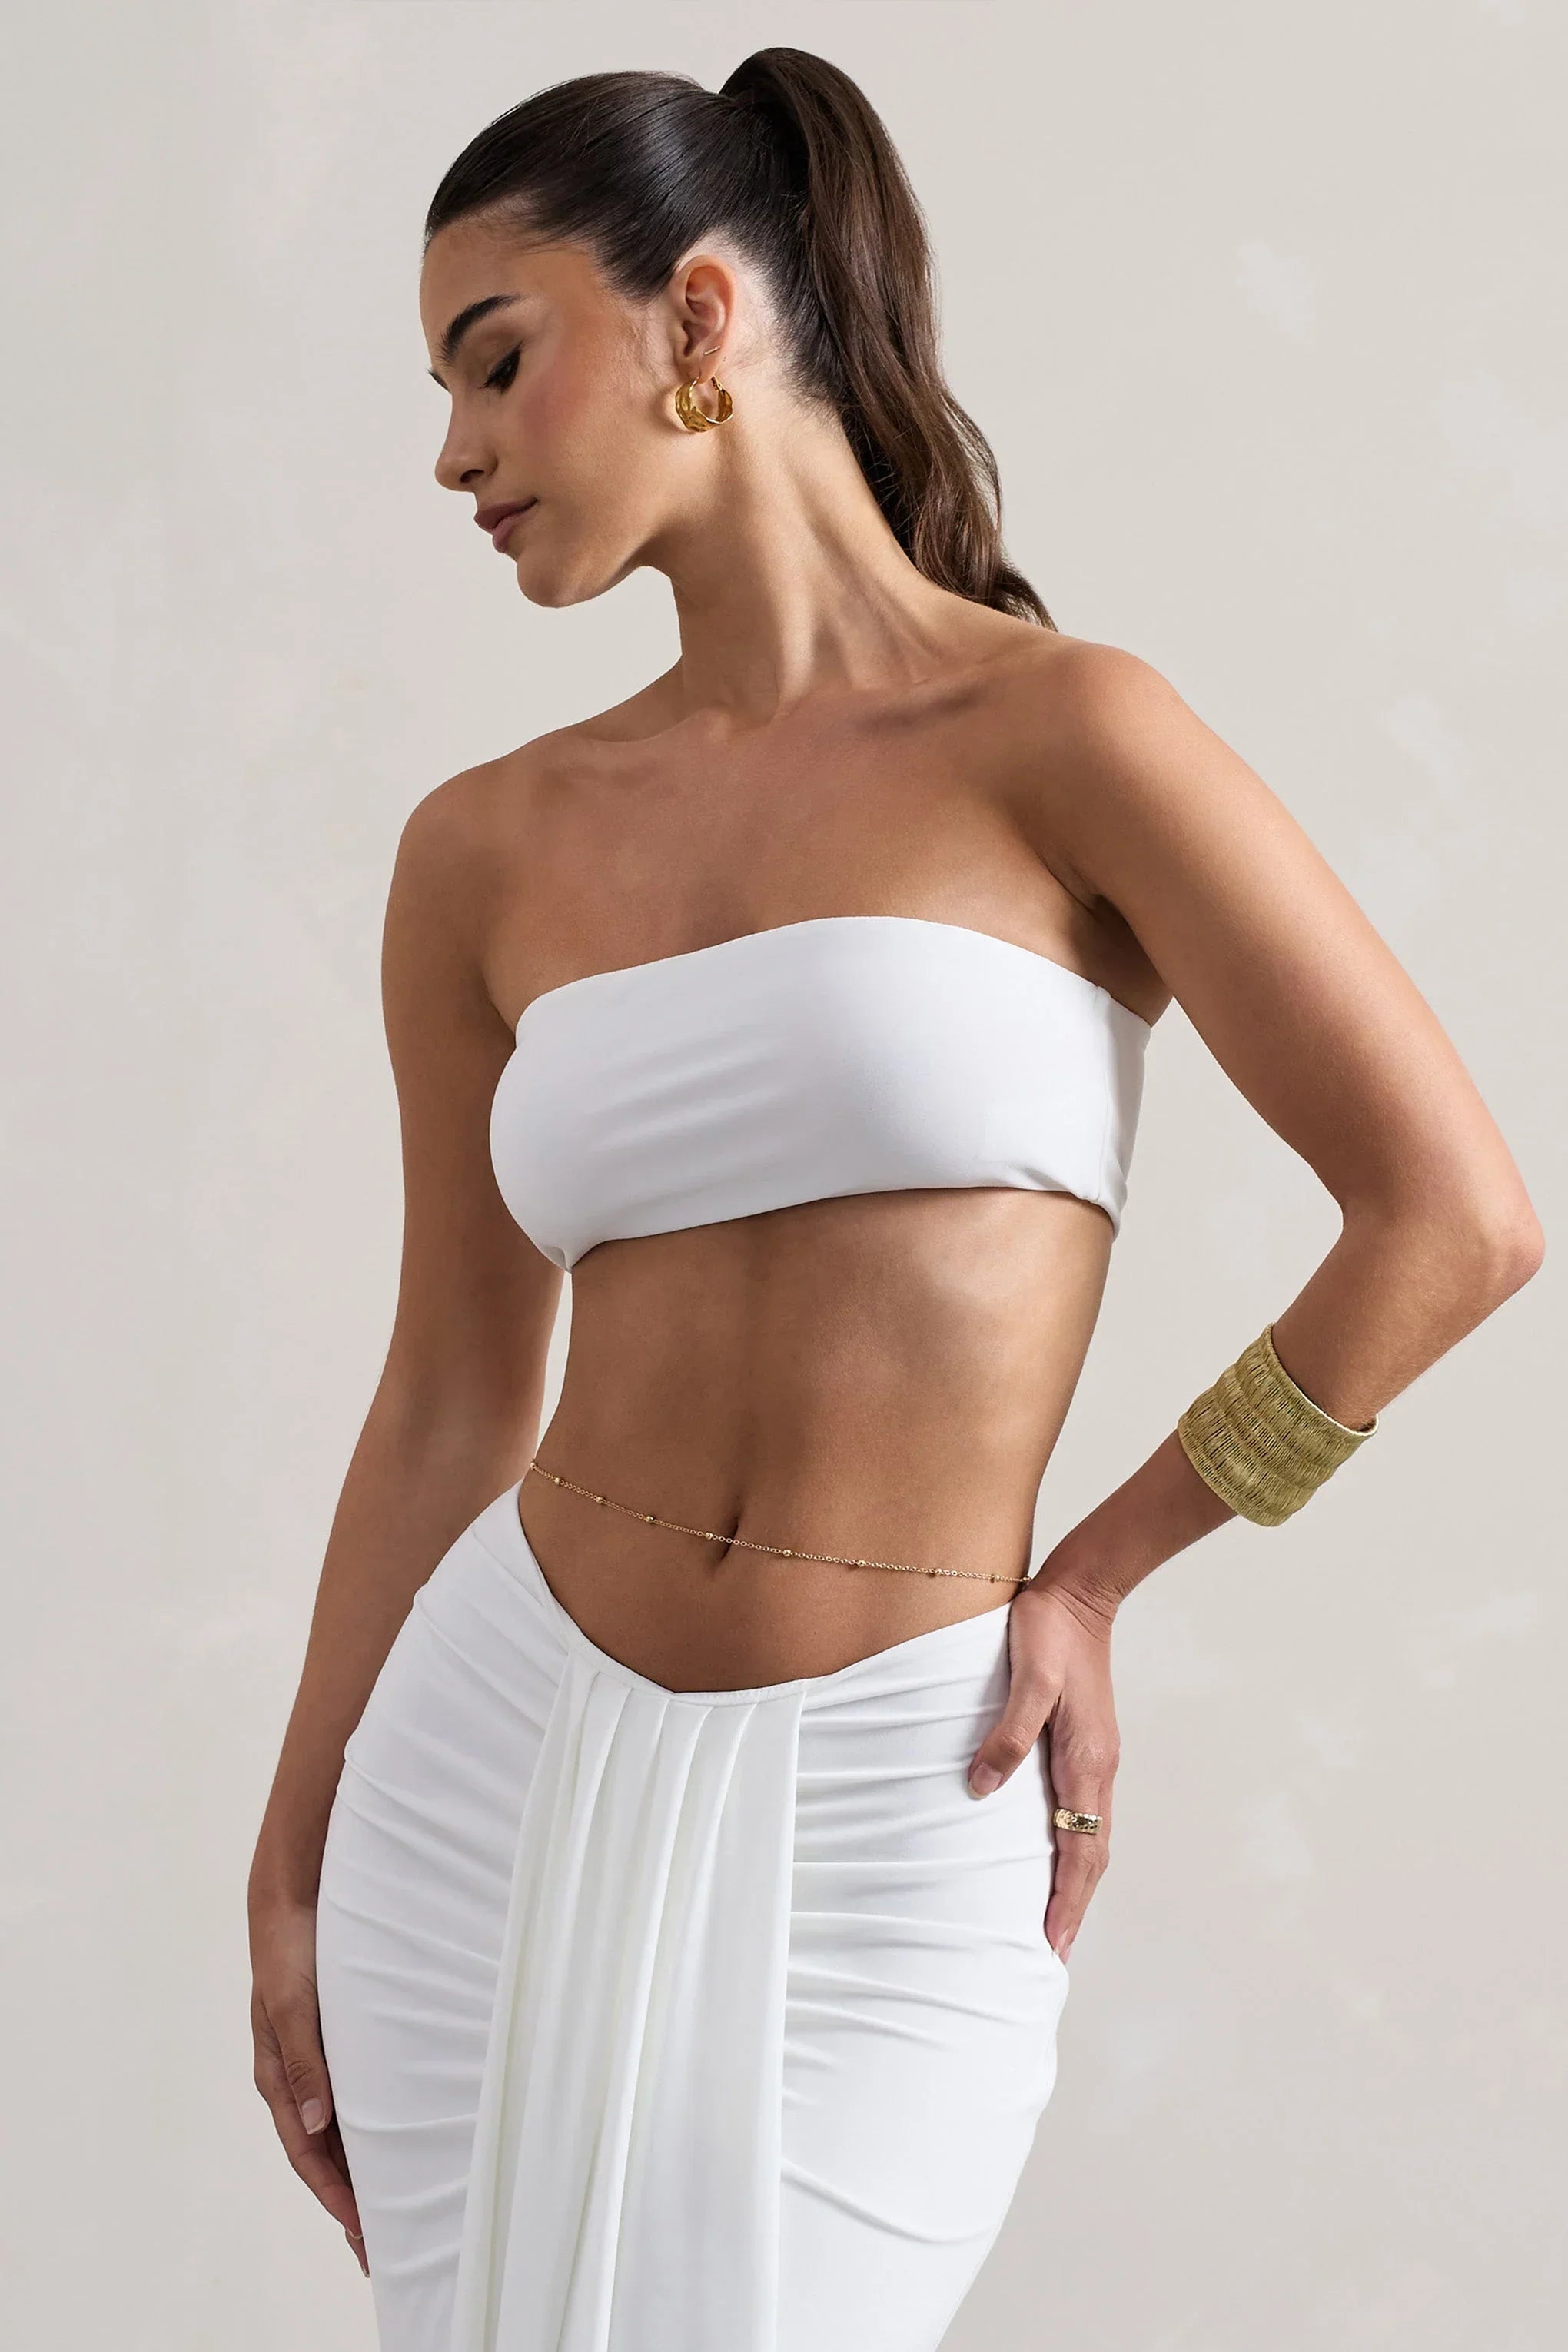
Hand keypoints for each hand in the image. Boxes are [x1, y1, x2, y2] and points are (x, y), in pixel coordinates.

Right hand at [249, 1892, 366, 2275]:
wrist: (291, 1902)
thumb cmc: (290, 1951)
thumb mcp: (294, 2004)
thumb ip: (304, 2061)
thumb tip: (317, 2124)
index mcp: (277, 2077)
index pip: (306, 2152)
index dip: (333, 2191)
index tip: (360, 2227)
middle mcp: (294, 2079)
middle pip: (321, 2153)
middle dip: (346, 2200)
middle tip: (376, 2247)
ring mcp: (313, 2064)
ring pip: (337, 2132)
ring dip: (359, 2171)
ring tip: (389, 2212)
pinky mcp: (333, 2045)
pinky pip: (351, 2101)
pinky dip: (367, 2132)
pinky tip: (392, 2145)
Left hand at [966, 1573, 1118, 1963]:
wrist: (1080, 1592)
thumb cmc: (1049, 1632)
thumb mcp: (1027, 1680)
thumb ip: (1007, 1735)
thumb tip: (981, 1790)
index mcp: (1087, 1761)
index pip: (1079, 1849)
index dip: (1067, 1900)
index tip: (1053, 1945)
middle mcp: (1098, 1768)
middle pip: (1092, 1854)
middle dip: (1076, 1906)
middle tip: (1054, 1953)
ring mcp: (1096, 1757)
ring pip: (1090, 1836)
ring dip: (1077, 1881)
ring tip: (1057, 1920)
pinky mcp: (1086, 1744)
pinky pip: (1082, 1812)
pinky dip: (1074, 1847)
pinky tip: (1055, 1854)